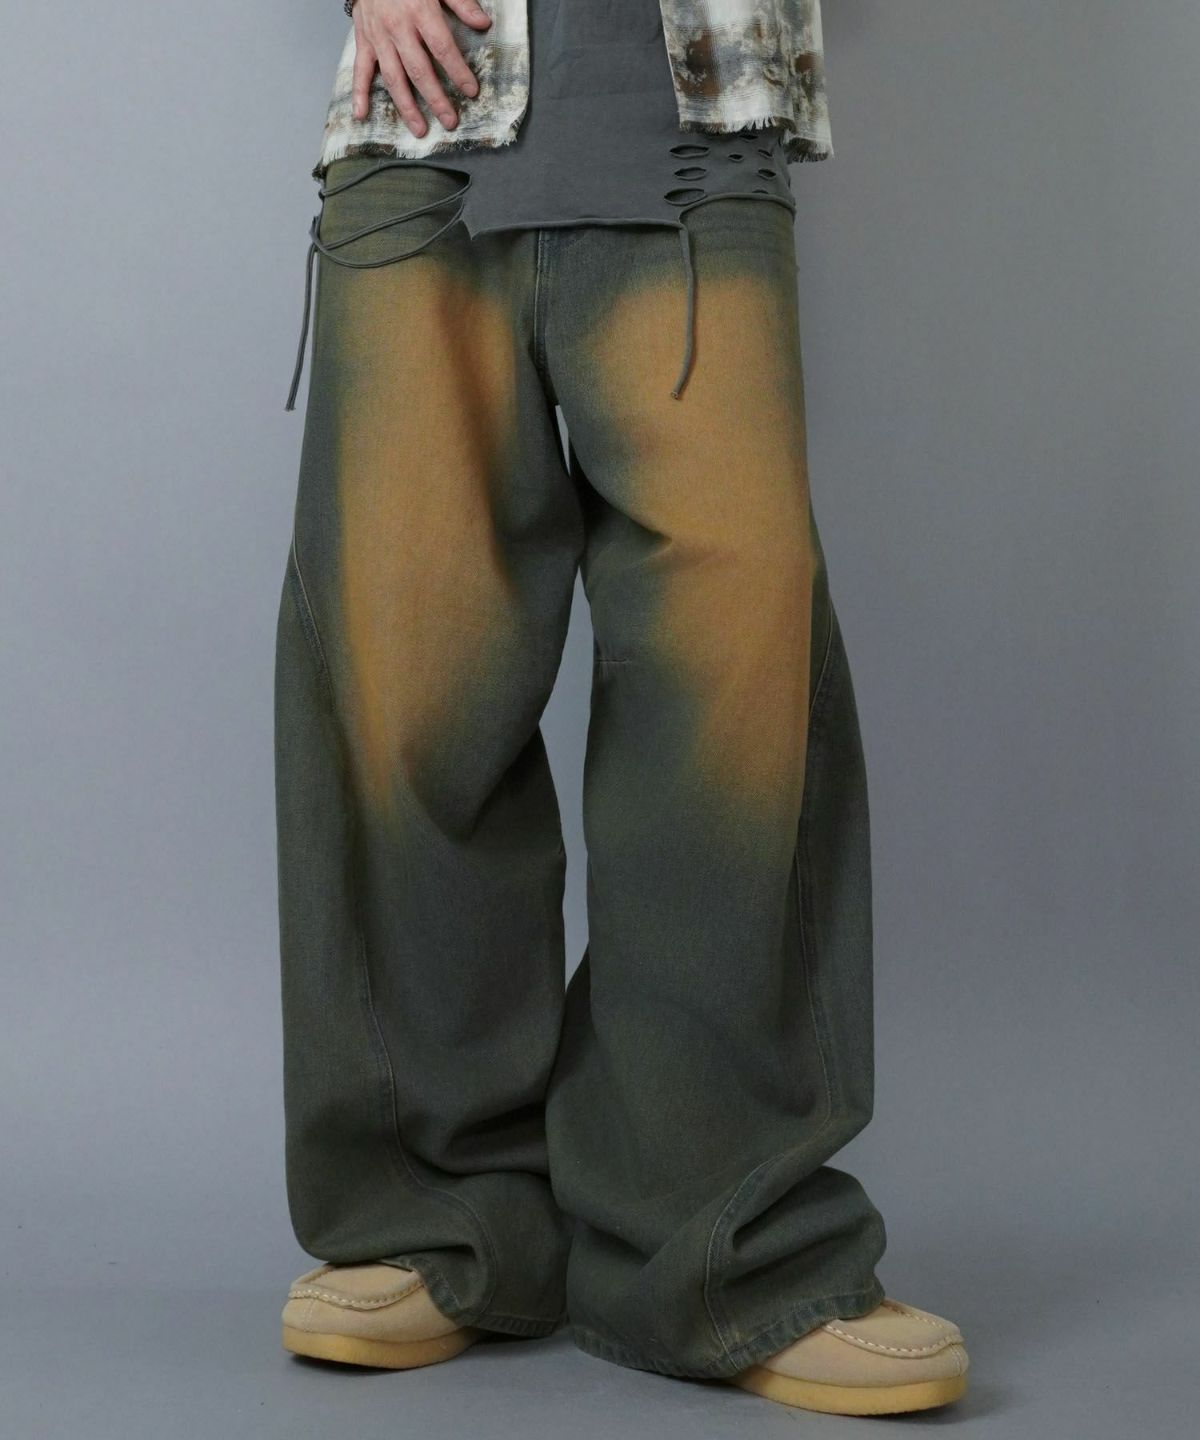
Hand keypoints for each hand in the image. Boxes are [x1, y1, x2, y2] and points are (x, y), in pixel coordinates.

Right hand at [350, 0, 492, 137]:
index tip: (471, 91)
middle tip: (450, 121)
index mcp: (420, 11)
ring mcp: (378, 37)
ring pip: (393, 78)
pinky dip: (359, 94)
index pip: (442, 47)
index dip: (458, 71)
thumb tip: (483, 23)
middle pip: (419, 70)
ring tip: (420, 130)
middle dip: (436, 99)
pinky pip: (359, 70)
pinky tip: (362, 115)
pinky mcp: (363, 41)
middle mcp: (398, 28)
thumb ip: (460, 2)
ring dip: (406, 107)